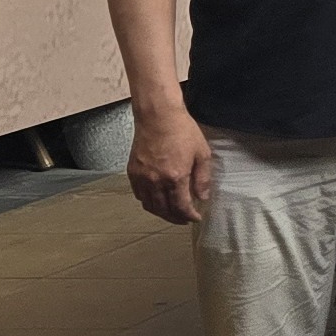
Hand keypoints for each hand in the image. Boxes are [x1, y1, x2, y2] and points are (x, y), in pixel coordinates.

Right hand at [127, 104, 215, 224]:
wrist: (158, 116)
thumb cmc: (182, 131)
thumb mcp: (202, 154)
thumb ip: (203, 178)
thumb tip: (203, 197)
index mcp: (175, 177)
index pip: (181, 206)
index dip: (190, 216)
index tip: (196, 218)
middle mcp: (156, 180)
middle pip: (164, 210)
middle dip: (176, 218)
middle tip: (184, 219)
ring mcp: (142, 177)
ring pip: (149, 205)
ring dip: (161, 213)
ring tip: (171, 213)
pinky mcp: (132, 171)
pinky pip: (138, 194)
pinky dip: (147, 202)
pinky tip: (156, 200)